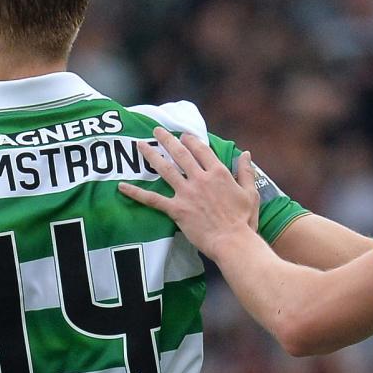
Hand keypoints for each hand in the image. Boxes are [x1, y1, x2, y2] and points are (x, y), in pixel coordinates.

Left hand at [120, 130, 261, 260]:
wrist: (233, 242)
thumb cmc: (244, 220)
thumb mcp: (250, 193)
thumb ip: (246, 171)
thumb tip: (245, 153)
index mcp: (218, 172)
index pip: (201, 149)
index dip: (191, 140)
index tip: (184, 135)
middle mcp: (200, 179)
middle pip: (180, 154)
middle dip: (167, 139)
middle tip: (156, 130)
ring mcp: (187, 193)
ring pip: (165, 169)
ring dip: (151, 155)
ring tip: (140, 144)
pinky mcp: (177, 210)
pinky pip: (153, 199)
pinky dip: (136, 193)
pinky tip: (122, 186)